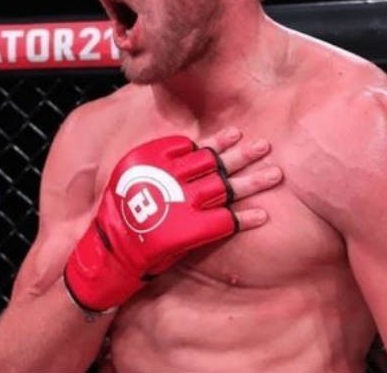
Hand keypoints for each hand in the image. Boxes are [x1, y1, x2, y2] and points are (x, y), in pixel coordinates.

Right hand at [64, 128, 280, 312]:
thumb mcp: (132, 176)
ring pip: (226, 187)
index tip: (236, 134)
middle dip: (243, 155)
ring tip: (276, 175)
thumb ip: (160, 163)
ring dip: (253, 182)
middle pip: (215, 163)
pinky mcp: (190, 230)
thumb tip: (190, 150)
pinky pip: (226, 220)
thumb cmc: (121, 215)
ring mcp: (182, 204)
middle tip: (265, 146)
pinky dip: (246, 218)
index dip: (218, 141)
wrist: (110, 253)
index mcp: (153, 160)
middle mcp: (170, 178)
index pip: (194, 147)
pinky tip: (263, 214)